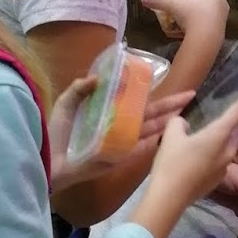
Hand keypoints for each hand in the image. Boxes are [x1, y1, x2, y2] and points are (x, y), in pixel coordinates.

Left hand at [49, 80, 192, 192]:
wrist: (47, 160)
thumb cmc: (55, 133)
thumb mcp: (66, 105)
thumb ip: (79, 90)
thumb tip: (98, 77)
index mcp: (109, 113)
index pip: (136, 101)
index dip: (152, 93)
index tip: (166, 83)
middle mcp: (119, 127)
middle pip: (149, 115)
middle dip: (170, 106)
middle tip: (190, 95)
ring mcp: (121, 143)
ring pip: (149, 130)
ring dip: (166, 121)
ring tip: (183, 111)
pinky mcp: (118, 157)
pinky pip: (138, 149)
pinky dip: (152, 142)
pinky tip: (166, 134)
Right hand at [132, 83, 237, 237]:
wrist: (169, 199)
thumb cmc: (172, 164)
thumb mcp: (170, 137)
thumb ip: (178, 123)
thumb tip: (182, 123)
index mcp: (219, 135)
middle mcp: (228, 150)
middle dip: (237, 120)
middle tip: (225, 113)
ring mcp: (225, 166)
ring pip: (230, 146)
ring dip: (224, 138)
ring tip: (205, 136)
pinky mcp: (218, 179)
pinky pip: (221, 160)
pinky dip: (214, 153)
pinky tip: (196, 157)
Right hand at [141, 0, 228, 46]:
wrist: (206, 43)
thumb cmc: (194, 19)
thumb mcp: (174, 7)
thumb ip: (159, 1)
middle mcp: (222, 1)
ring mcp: (223, 16)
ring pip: (211, 6)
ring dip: (200, 7)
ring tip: (186, 9)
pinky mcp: (221, 28)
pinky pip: (211, 20)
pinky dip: (201, 19)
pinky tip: (190, 25)